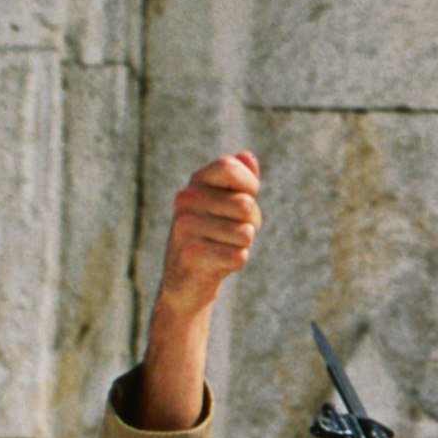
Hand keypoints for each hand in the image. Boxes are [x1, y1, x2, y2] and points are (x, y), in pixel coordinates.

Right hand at [158, 150, 259, 317]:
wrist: (186, 281)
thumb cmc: (215, 238)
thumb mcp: (227, 206)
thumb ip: (239, 180)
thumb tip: (248, 156)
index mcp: (195, 183)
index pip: (230, 167)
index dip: (249, 186)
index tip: (245, 198)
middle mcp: (186, 199)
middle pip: (246, 204)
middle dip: (252, 223)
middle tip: (232, 233)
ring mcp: (185, 225)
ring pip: (246, 233)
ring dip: (243, 245)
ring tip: (222, 247)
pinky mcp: (191, 253)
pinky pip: (239, 255)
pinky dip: (236, 262)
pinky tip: (218, 264)